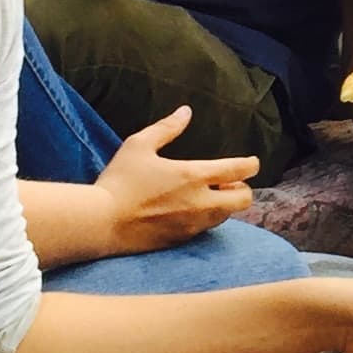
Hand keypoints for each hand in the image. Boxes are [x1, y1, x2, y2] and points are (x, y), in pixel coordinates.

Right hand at [94, 105, 259, 248]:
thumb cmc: (119, 181)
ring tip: (206, 194)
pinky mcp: (181, 240)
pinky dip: (206, 218)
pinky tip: (190, 211)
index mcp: (193, 176)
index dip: (251, 165)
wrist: (101, 223)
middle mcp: (201, 203)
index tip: (252, 163)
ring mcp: (193, 225)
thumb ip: (166, 128)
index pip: (239, 170)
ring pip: (226, 216)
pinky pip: (206, 229)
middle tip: (227, 181)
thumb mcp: (139, 145)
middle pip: (244, 200)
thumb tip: (186, 111)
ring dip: (224, 204)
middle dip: (242, 189)